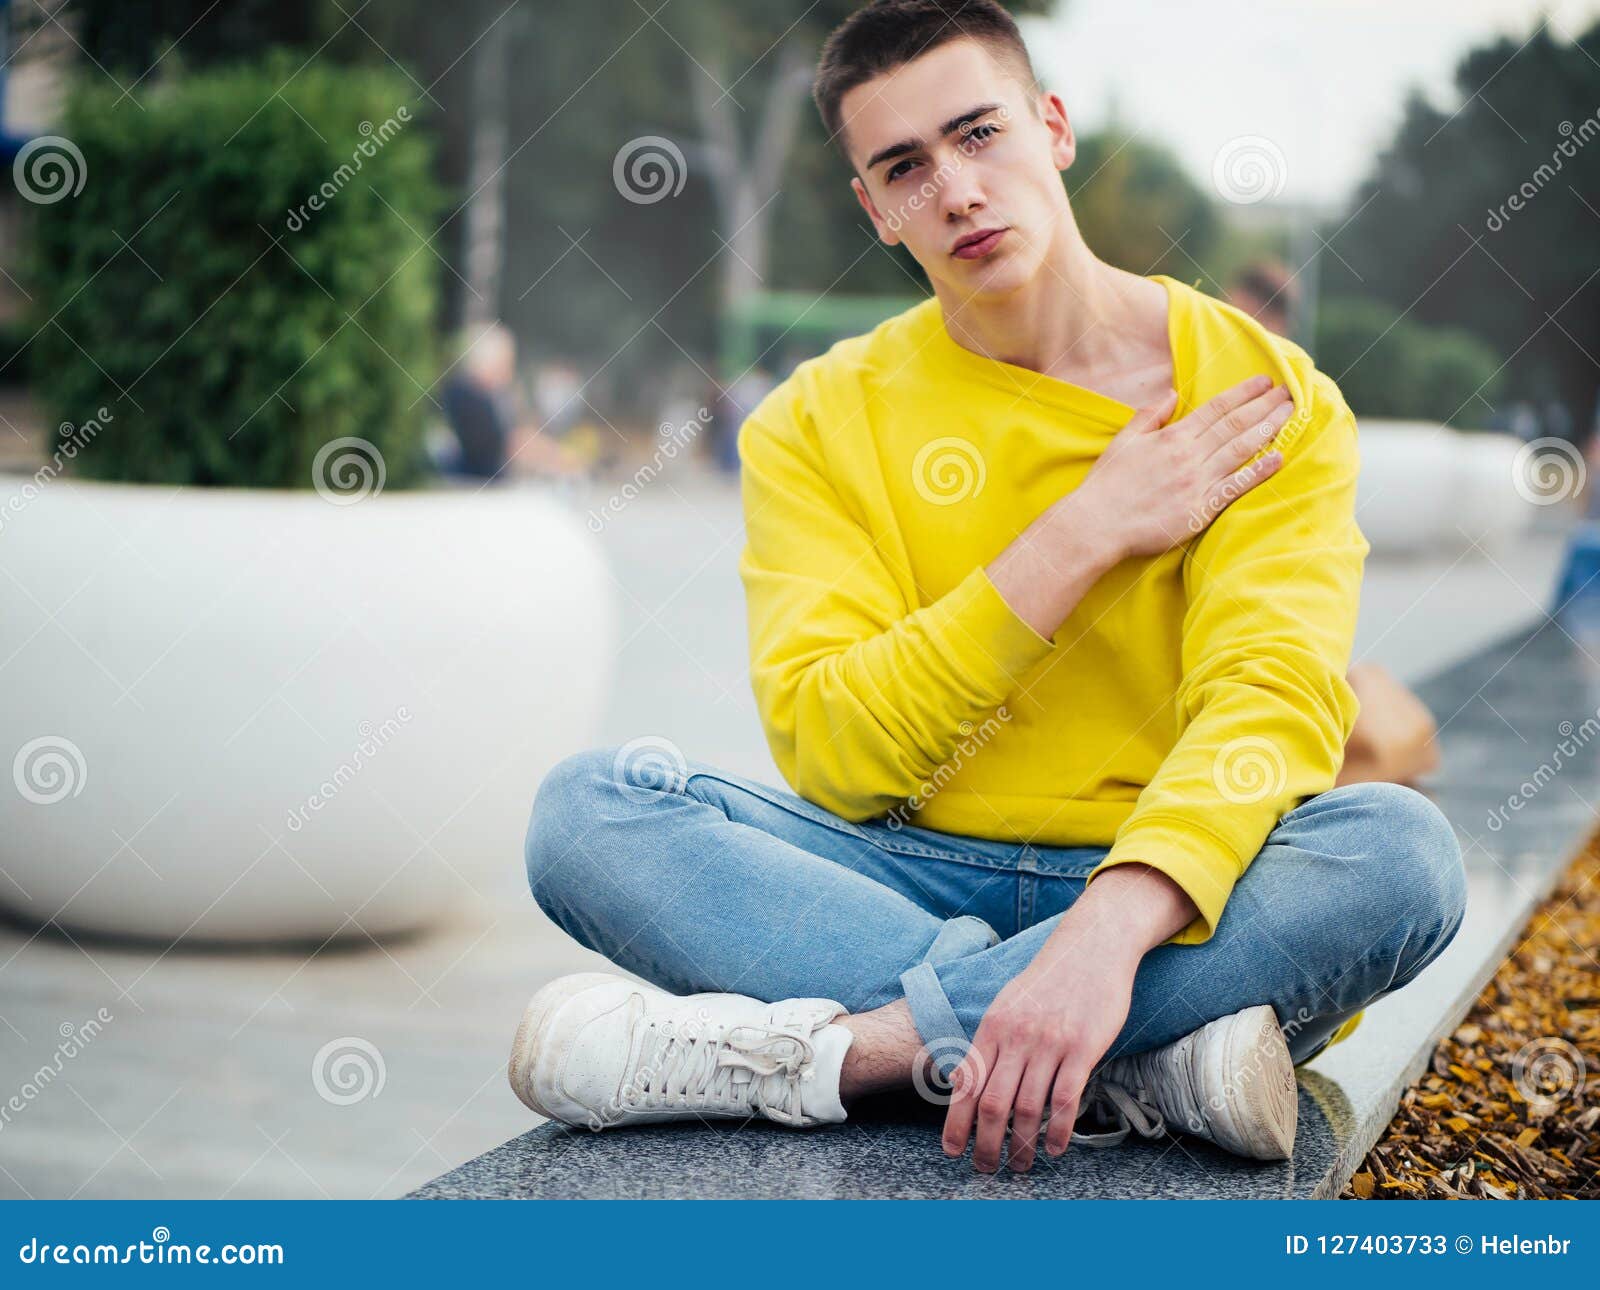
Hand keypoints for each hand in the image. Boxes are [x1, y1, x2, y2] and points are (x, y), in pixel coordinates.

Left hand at [941, 927, 1137, 1172]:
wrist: (1091, 948)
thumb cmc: (1049, 980)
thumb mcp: (1007, 1003)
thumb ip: (989, 1042)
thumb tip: (965, 1079)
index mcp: (993, 1026)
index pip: (967, 1083)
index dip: (956, 1123)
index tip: (952, 1151)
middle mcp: (1016, 1037)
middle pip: (993, 1104)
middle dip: (986, 1144)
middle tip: (986, 1169)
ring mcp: (1049, 1043)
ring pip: (1028, 1108)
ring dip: (1022, 1145)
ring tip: (1021, 1165)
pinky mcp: (1082, 1048)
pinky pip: (1065, 1099)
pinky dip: (1057, 1130)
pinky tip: (1054, 1147)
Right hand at [1076, 375, 1294, 561]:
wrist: (1097, 524)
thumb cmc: (1107, 485)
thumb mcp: (1124, 441)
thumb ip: (1149, 416)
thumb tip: (1171, 394)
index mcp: (1172, 437)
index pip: (1215, 408)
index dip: (1243, 393)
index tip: (1264, 381)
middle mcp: (1189, 455)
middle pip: (1235, 424)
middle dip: (1265, 406)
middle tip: (1289, 392)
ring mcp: (1198, 482)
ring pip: (1241, 449)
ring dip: (1269, 429)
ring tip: (1291, 414)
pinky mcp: (1201, 509)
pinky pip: (1236, 486)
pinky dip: (1259, 471)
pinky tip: (1279, 457)